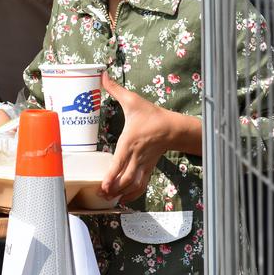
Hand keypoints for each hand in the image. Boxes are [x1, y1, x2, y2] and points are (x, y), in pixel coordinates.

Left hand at [99, 72, 172, 203]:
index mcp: (130, 142)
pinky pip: (141, 185)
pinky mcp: (148, 168)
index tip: (103, 186)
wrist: (173, 126)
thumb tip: (102, 74)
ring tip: (109, 200)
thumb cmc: (151, 114)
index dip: (111, 177)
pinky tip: (123, 199)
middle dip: (114, 190)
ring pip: (134, 185)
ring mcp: (143, 164)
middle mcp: (136, 156)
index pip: (119, 163)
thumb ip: (115, 89)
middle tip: (100, 196)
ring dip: (121, 194)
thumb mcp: (132, 100)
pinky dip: (133, 194)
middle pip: (126, 179)